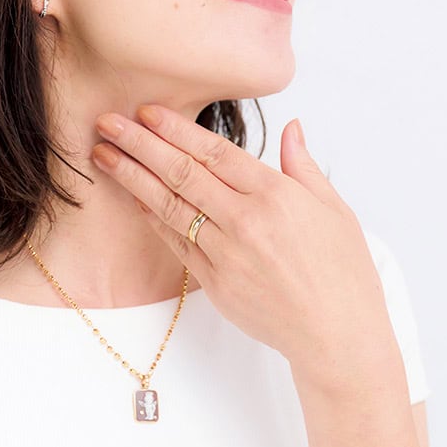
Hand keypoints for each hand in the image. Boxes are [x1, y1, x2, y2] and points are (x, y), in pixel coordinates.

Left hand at [92, 104, 399, 393]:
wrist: (337, 336)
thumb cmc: (343, 272)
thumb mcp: (334, 209)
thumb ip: (303, 165)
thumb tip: (292, 127)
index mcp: (276, 195)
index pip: (215, 152)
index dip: (177, 129)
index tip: (147, 111)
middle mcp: (246, 220)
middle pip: (183, 172)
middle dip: (140, 143)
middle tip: (108, 121)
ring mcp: (226, 253)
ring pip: (170, 205)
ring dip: (132, 177)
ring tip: (103, 154)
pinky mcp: (214, 282)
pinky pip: (176, 242)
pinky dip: (152, 216)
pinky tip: (132, 196)